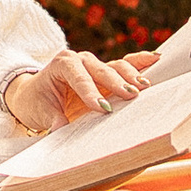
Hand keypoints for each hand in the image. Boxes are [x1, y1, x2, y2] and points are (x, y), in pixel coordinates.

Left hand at [3, 47, 152, 133]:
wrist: (34, 93)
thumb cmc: (36, 101)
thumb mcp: (39, 112)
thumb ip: (51, 119)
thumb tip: (60, 130)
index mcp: (61, 64)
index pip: (78, 77)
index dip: (90, 92)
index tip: (102, 108)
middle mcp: (80, 60)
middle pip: (101, 69)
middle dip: (116, 83)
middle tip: (131, 96)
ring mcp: (94, 65)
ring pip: (116, 66)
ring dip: (131, 76)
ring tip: (145, 87)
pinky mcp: (105, 73)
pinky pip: (125, 65)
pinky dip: (140, 62)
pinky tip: (156, 60)